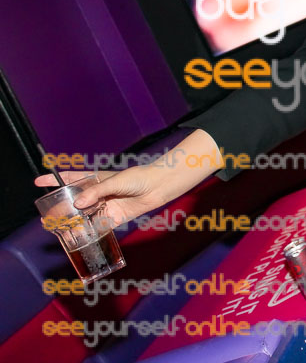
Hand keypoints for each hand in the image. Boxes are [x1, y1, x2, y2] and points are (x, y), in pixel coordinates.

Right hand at [34, 167, 167, 229]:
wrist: (158, 187)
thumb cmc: (138, 178)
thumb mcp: (114, 181)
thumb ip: (96, 192)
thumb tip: (78, 204)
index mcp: (95, 180)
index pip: (71, 179)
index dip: (55, 180)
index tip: (38, 182)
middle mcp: (98, 194)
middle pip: (74, 202)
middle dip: (60, 208)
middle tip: (47, 216)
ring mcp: (105, 206)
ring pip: (83, 216)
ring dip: (72, 222)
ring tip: (57, 228)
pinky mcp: (114, 218)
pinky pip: (98, 226)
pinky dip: (88, 232)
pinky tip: (79, 237)